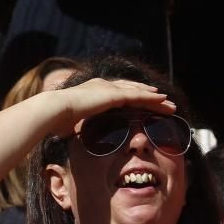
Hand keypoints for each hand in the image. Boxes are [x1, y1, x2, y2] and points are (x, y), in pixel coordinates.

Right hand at [53, 79, 175, 136]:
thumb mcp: (69, 125)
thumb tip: (68, 137)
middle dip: (147, 95)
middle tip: (162, 100)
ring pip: (139, 92)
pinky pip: (138, 96)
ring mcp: (109, 88)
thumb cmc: (56, 120)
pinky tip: (163, 101)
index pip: (116, 92)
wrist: (54, 110)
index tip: (141, 100)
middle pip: (131, 89)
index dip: (130, 95)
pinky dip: (152, 98)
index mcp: (92, 92)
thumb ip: (74, 128)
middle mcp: (102, 86)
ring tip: (169, 103)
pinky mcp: (114, 94)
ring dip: (155, 98)